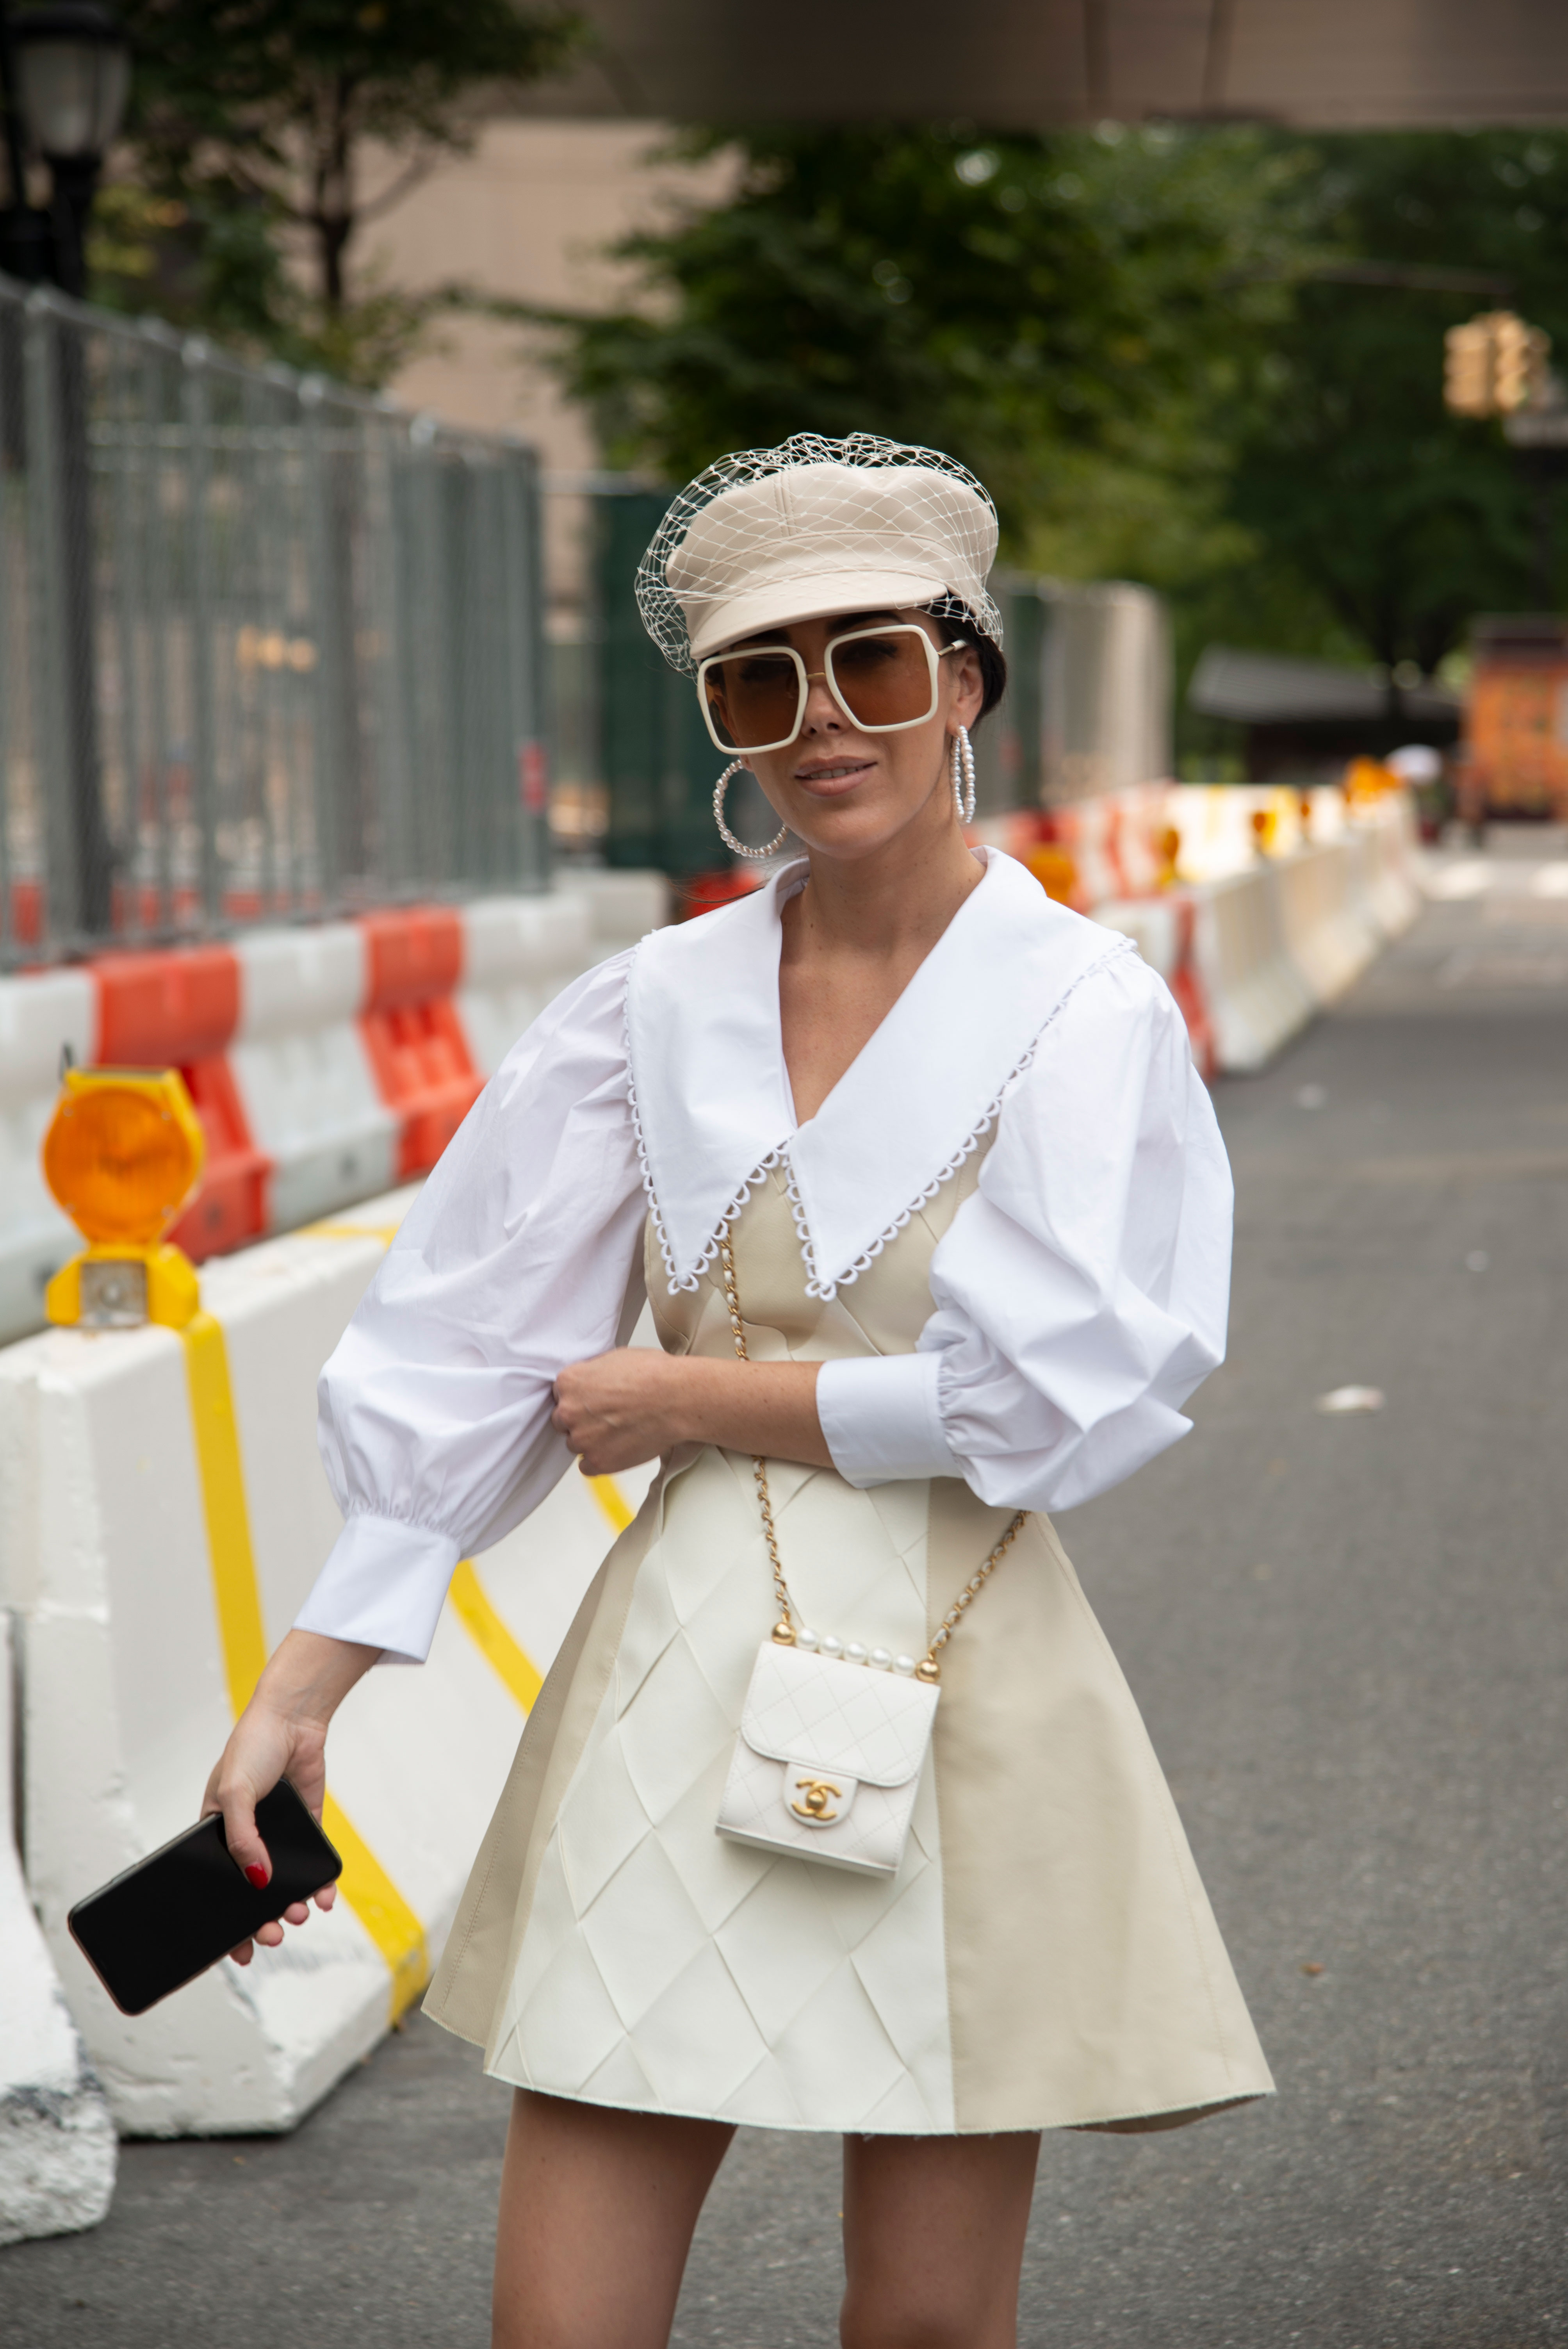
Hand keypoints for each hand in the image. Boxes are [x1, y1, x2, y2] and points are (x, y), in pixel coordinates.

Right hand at [201, 1629, 376, 1965]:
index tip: (236, 1952)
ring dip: (291, 1904)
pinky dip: (320, 1882)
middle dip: (261, 1920)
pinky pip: (313, 1862)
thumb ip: (242, 1839)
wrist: (293, 1717)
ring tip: (300, 1915)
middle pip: (251, 1891)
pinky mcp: (307, 1825)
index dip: (223, 1920)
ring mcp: (278, 1833)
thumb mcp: (234, 1794)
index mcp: (215, 1833)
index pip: (216, 1886)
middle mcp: (246, 1837)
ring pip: (284, 1882)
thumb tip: (258, 1882)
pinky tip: (325, 1897)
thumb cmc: (252, 1748)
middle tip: (275, 1935)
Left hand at [551, 1349, 688, 1474]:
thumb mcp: (615, 1358)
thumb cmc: (653, 1374)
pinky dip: (600, 1460)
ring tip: (619, 1430)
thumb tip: (591, 1381)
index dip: (580, 1398)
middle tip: (608, 1416)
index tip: (595, 1400)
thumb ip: (592, 1373)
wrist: (677, 1399)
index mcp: (569, 1382)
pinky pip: (587, 1466)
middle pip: (564, 1421)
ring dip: (592, 1440)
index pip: (561, 1394)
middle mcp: (568, 1411)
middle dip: (582, 1419)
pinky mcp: (598, 1461)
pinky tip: (618, 1448)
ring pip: (576, 1444)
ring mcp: (582, 1439)